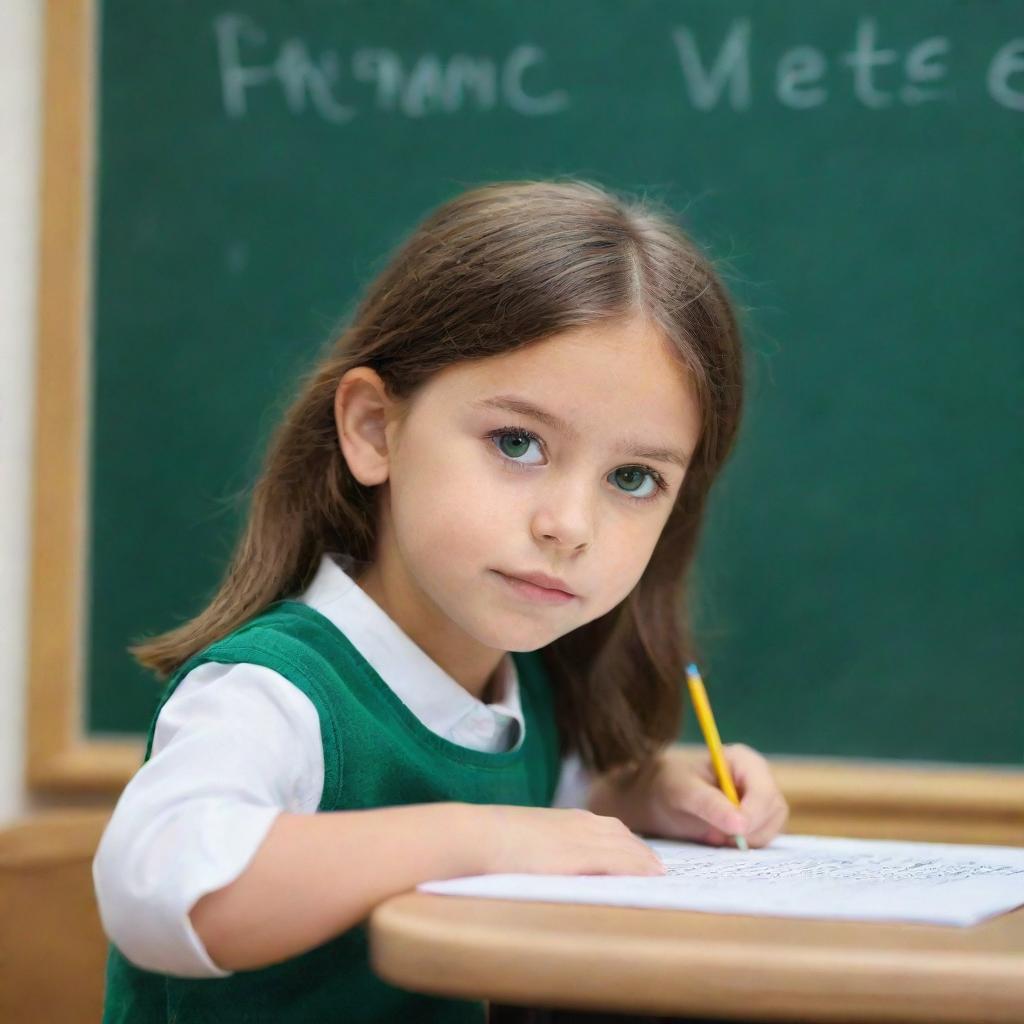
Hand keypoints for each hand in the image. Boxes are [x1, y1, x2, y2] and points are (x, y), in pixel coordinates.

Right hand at [480, 805, 666, 875]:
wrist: (476, 836)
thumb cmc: (487, 839)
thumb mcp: (519, 838)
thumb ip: (537, 846)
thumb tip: (538, 859)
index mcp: (562, 818)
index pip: (603, 826)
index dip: (623, 840)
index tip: (636, 853)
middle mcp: (577, 823)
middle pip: (620, 834)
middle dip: (640, 850)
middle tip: (656, 866)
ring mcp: (581, 838)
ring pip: (626, 846)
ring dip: (644, 859)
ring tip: (658, 874)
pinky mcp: (581, 857)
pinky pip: (620, 861)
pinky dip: (639, 868)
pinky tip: (652, 877)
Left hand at [587, 743, 788, 848]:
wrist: (659, 798)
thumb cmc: (668, 785)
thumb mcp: (683, 792)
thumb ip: (710, 804)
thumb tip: (740, 825)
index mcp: (743, 760)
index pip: (764, 791)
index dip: (754, 815)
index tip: (735, 834)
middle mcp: (757, 778)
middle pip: (774, 811)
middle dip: (751, 830)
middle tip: (720, 839)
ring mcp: (760, 800)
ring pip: (771, 828)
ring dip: (748, 840)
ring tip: (716, 836)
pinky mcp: (757, 820)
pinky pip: (763, 839)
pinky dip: (745, 846)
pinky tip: (721, 841)